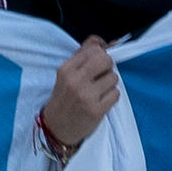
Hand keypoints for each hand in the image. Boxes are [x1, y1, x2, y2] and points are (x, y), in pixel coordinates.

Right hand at [39, 36, 120, 153]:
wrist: (56, 128)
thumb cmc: (64, 98)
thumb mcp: (66, 74)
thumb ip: (85, 55)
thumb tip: (111, 43)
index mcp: (66, 69)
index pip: (93, 48)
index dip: (101, 52)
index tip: (99, 61)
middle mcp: (75, 80)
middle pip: (105, 59)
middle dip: (108, 65)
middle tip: (102, 74)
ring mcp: (86, 96)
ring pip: (113, 77)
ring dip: (110, 83)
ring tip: (99, 90)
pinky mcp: (96, 110)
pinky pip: (116, 94)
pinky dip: (111, 97)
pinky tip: (101, 101)